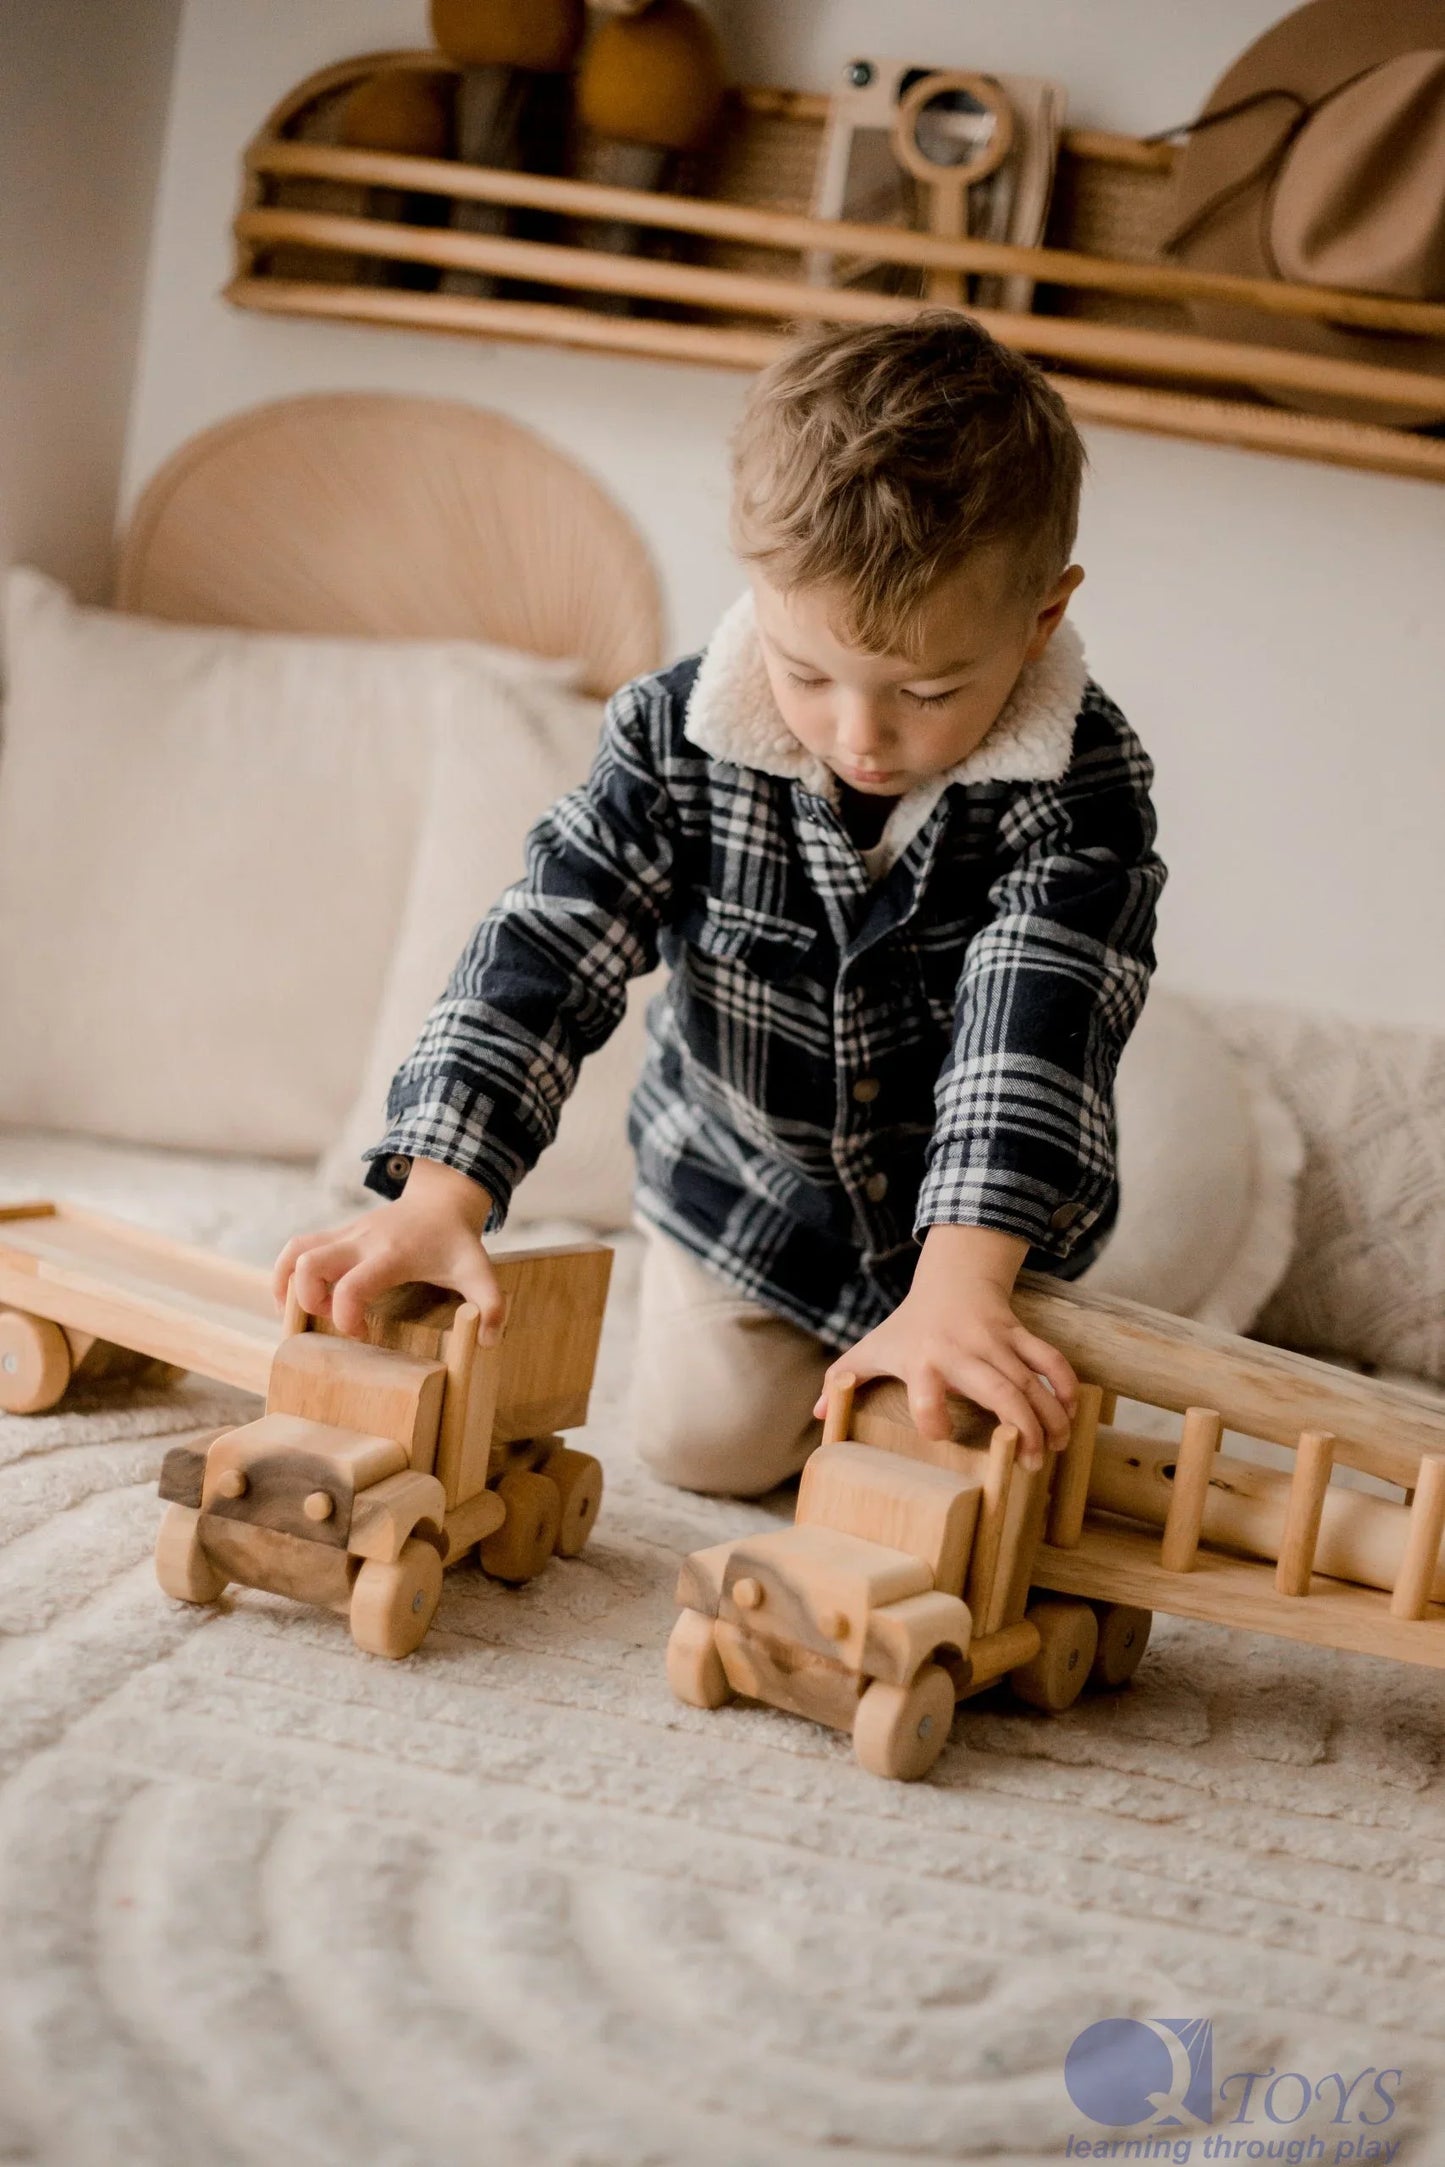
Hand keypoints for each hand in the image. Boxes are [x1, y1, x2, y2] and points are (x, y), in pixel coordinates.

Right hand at [271, 1157, 504, 1343]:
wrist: (442, 1200)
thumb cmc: (457, 1241)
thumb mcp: (480, 1271)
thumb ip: (491, 1306)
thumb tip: (488, 1342)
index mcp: (392, 1255)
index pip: (352, 1286)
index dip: (346, 1317)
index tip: (361, 1333)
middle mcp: (361, 1241)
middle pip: (308, 1263)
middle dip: (308, 1301)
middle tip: (330, 1321)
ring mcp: (345, 1234)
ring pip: (294, 1251)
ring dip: (288, 1285)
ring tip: (303, 1313)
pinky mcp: (337, 1234)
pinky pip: (297, 1247)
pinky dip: (286, 1273)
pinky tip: (297, 1298)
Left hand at [812, 1225, 1078, 1469]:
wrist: (950, 1276)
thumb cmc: (907, 1324)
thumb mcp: (872, 1347)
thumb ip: (843, 1378)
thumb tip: (817, 1413)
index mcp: (921, 1359)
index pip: (926, 1390)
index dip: (932, 1416)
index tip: (942, 1437)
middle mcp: (961, 1350)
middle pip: (997, 1389)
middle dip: (1019, 1428)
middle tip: (1032, 1465)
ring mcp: (994, 1341)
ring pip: (1030, 1380)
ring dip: (1049, 1417)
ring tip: (1056, 1449)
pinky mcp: (1018, 1334)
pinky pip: (1048, 1358)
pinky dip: (1064, 1385)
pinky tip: (1070, 1413)